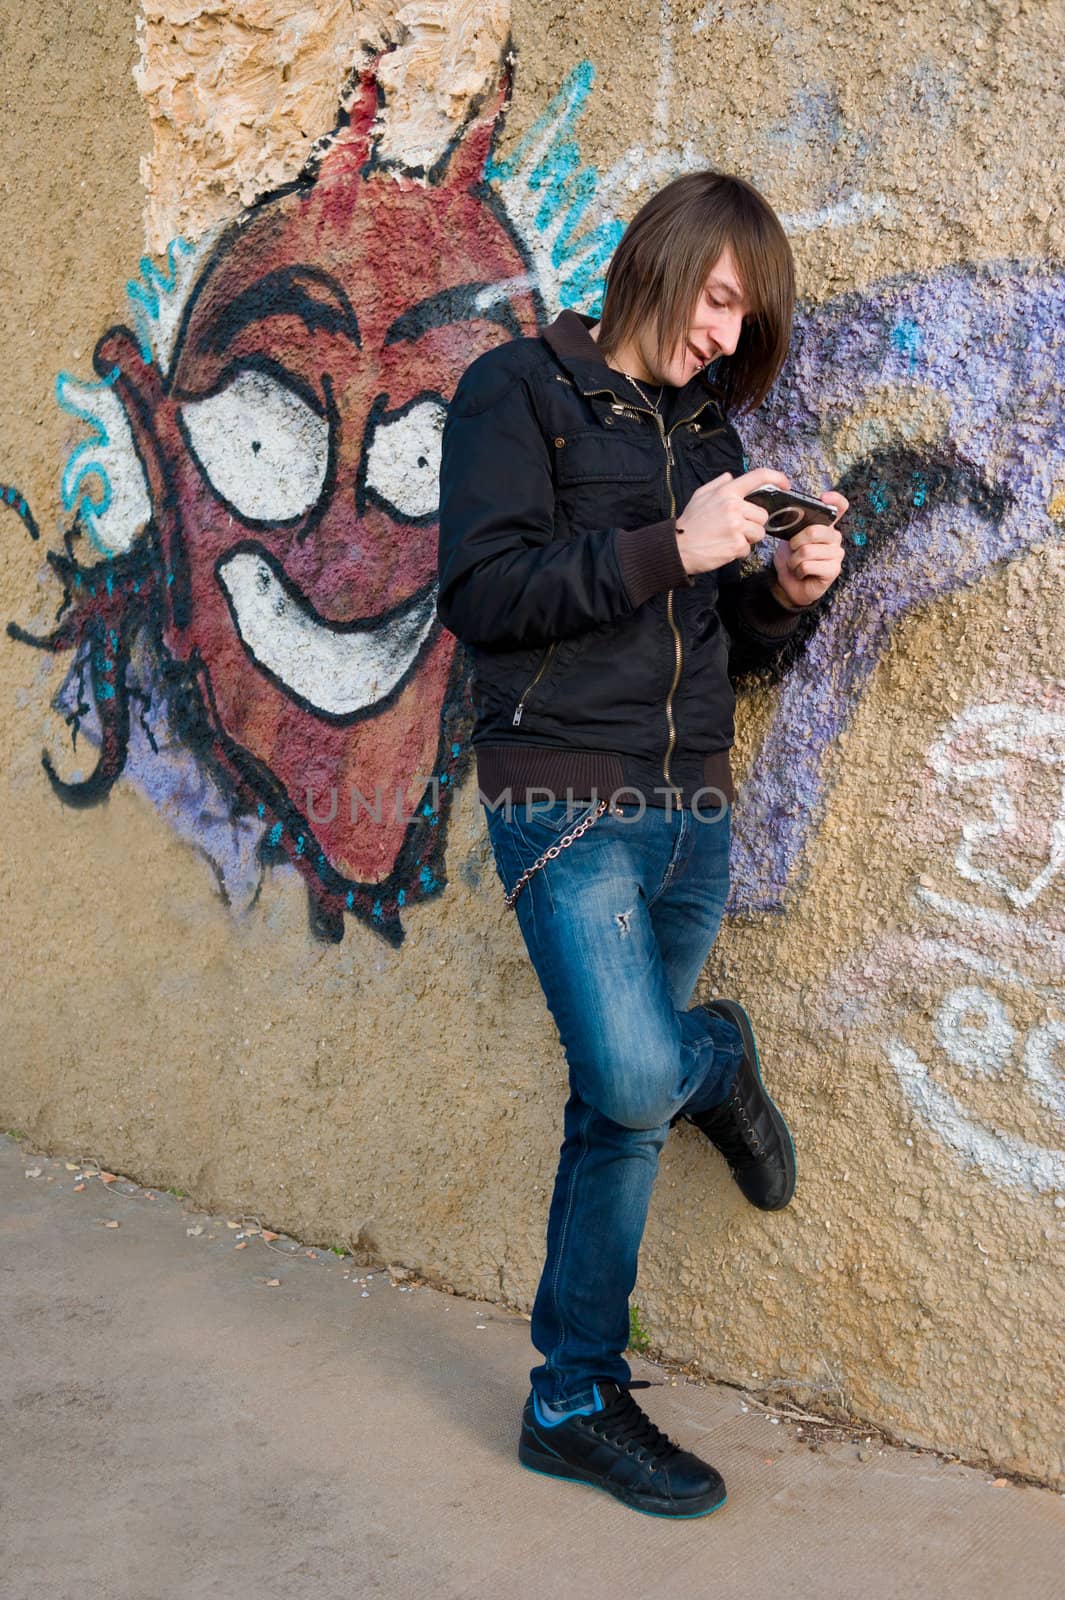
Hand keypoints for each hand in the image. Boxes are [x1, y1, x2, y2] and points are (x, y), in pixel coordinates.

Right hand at [675, 468, 788, 575]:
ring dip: (748, 539)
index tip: (785, 484)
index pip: (758, 477)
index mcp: (727, 492)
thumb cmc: (689, 523)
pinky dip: (739, 552)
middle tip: (734, 529)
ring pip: (759, 533)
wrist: (677, 548)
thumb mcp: (700, 496)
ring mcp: (736, 526)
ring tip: (728, 539)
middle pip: (762, 515)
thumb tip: (732, 476)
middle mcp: (734, 506)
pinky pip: (748, 549)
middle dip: (752, 524)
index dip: (777, 478)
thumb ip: (718, 484)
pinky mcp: (736, 545)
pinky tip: (724, 549)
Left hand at [770, 491, 847, 608]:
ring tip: (796, 565)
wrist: (788, 585)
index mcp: (826, 526)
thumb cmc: (791, 560)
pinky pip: (808, 565)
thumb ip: (793, 527)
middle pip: (814, 531)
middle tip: (792, 550)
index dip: (834, 500)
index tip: (823, 498)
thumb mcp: (788, 539)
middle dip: (795, 542)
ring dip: (794, 560)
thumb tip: (788, 514)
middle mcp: (835, 537)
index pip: (839, 507)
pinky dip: (798, 571)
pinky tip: (801, 574)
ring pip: (807, 551)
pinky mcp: (834, 570)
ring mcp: (836, 554)